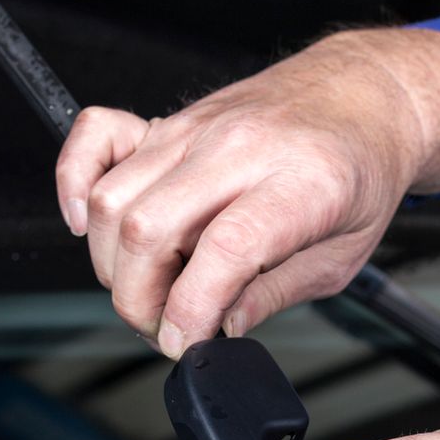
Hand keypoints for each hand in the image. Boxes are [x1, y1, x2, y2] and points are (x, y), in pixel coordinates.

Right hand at [55, 27, 439, 357]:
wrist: (366, 97)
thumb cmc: (360, 170)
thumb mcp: (345, 254)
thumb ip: (278, 293)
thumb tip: (221, 326)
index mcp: (300, 183)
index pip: (223, 250)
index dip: (190, 310)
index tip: (186, 342)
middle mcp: (241, 149)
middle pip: (149, 229)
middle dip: (140, 301)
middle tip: (166, 327)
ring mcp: (197, 130)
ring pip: (113, 199)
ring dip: (112, 264)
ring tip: (149, 289)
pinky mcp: (170, 121)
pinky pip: (94, 139)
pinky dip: (74, 183)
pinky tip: (86, 224)